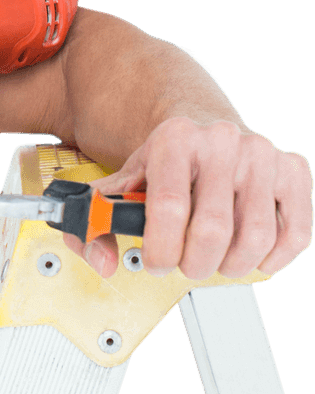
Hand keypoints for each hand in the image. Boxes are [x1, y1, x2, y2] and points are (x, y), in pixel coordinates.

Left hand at [63, 116, 313, 279]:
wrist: (204, 127)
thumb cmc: (166, 162)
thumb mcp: (125, 180)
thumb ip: (99, 220)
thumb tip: (103, 261)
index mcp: (175, 138)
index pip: (168, 207)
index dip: (161, 248)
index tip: (156, 262)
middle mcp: (222, 140)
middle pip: (213, 229)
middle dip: (194, 263)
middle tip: (186, 265)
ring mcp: (261, 154)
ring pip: (254, 237)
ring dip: (232, 265)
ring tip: (214, 260)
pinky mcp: (293, 171)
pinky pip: (293, 232)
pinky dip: (273, 258)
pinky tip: (252, 256)